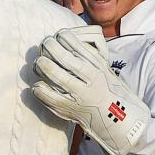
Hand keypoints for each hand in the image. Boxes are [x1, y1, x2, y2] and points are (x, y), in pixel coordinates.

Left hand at [32, 27, 148, 154]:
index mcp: (97, 69)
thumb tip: (64, 39)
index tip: (58, 35)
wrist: (116, 119)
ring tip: (40, 62)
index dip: (63, 37)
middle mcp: (90, 81)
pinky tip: (38, 85)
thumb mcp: (103, 70)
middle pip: (64, 59)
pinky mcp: (70, 110)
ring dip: (43, 67)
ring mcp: (80, 96)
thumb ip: (88, 57)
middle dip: (50, 48)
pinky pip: (50, 98)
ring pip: (57, 77)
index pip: (77, 46)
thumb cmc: (106, 90)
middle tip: (45, 44)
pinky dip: (40, 90)